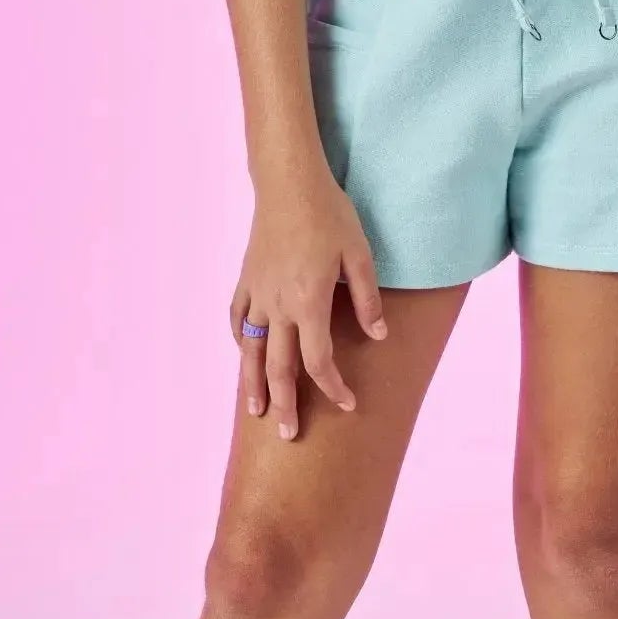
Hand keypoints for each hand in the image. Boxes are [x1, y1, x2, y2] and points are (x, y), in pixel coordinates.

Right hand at [230, 165, 387, 438]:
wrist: (289, 183)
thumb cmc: (330, 215)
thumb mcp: (360, 255)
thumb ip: (368, 300)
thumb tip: (379, 335)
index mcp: (309, 302)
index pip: (319, 360)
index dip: (334, 388)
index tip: (348, 404)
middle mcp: (278, 306)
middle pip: (278, 367)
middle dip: (286, 404)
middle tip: (288, 435)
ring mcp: (257, 294)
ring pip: (250, 350)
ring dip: (252, 383)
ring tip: (256, 411)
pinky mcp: (246, 280)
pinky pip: (238, 319)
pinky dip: (240, 341)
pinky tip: (243, 355)